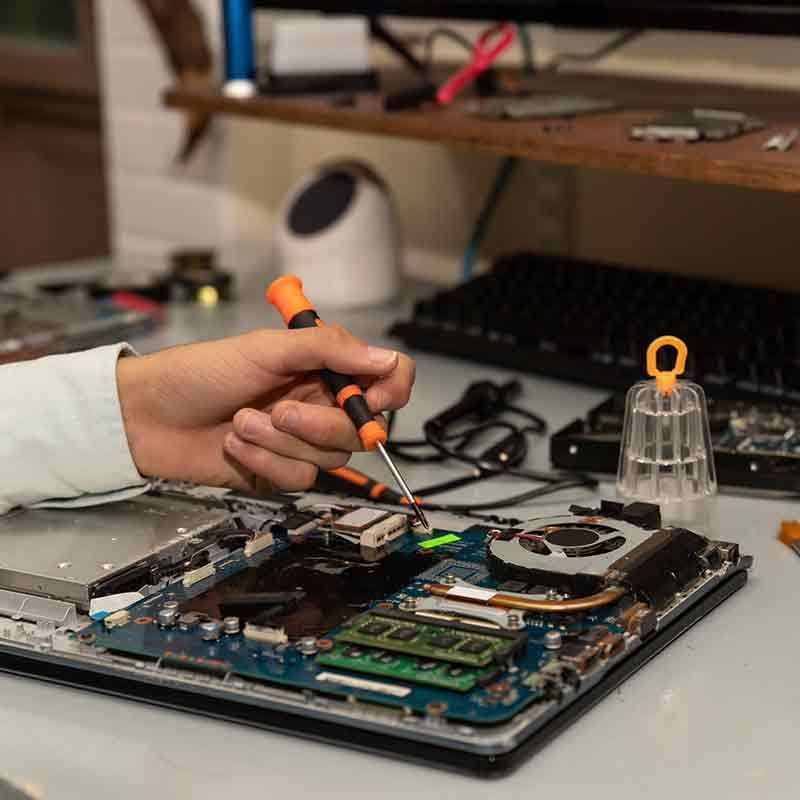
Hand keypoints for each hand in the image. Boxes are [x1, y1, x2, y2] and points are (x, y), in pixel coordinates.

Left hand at [116, 326, 414, 491]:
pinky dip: (265, 461)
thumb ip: (329, 349)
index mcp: (323, 368)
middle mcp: (319, 404)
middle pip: (360, 429)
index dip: (390, 390)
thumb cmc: (201, 372)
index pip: (384, 379)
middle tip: (281, 410)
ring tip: (242, 422)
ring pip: (329, 458)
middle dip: (320, 424)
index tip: (372, 398)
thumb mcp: (266, 348)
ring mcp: (300, 440)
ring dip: (281, 442)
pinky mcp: (279, 471)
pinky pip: (298, 477)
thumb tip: (386, 357)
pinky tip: (235, 444)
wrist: (148, 417)